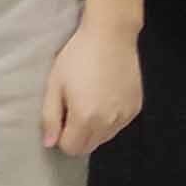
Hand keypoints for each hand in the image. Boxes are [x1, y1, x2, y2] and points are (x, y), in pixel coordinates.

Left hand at [40, 24, 141, 157]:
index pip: (71, 148)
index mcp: (85, 118)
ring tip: (89, 102)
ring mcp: (124, 116)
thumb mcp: (55, 84)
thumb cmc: (77, 56)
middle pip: (89, 147)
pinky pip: (118, 125)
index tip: (60, 120)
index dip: (62, 138)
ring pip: (104, 138)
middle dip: (77, 136)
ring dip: (94, 130)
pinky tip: (105, 98)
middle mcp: (108, 123)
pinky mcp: (135, 108)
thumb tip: (50, 143)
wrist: (111, 36)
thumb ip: (50, 117)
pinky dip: (109, 120)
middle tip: (72, 111)